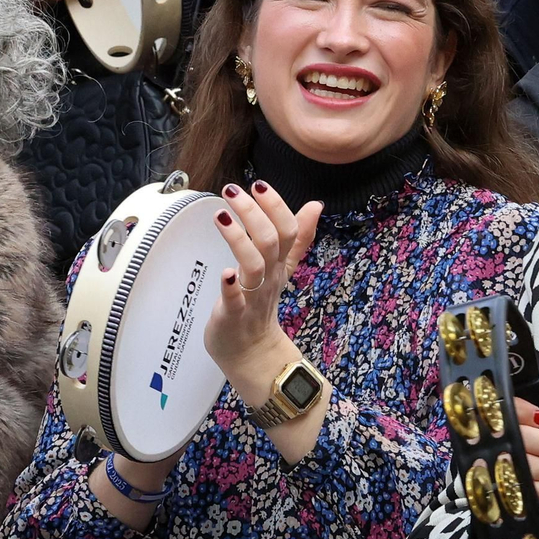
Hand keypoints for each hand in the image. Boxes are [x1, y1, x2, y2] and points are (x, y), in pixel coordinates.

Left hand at [203, 180, 319, 385]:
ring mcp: (252, 297)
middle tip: (233, 191)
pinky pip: (235, 301)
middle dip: (253, 214)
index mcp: (279, 264)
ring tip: (222, 216)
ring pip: (254, 266)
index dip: (276, 206)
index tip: (260, 184)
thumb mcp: (282, 267)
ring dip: (239, 240)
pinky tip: (225, 272)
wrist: (251, 353)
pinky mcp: (233, 316)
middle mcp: (268, 278)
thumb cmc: (260, 305)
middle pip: (270, 242)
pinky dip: (231, 287)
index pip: (287, 231)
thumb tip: (316, 204)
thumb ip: (298, 237)